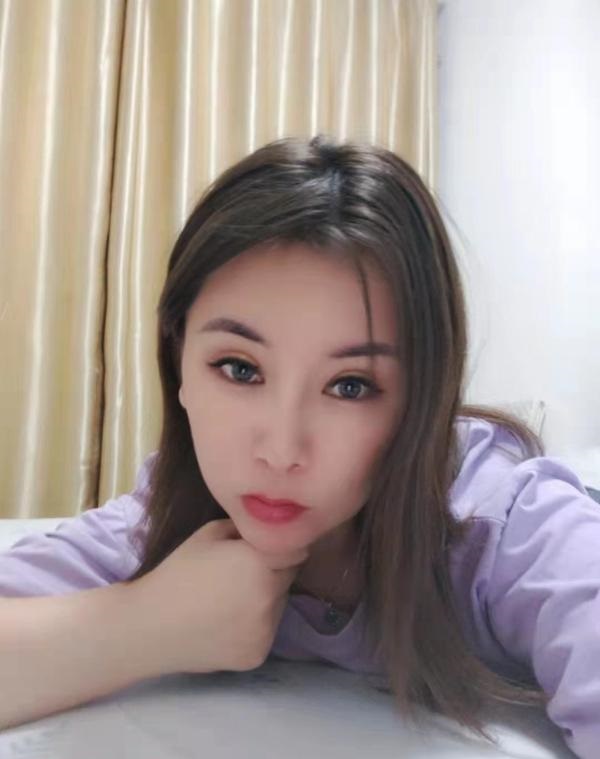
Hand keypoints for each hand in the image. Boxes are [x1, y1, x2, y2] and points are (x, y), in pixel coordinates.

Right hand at [131, 518, 308, 675]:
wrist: (149, 626)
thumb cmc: (177, 572)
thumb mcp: (210, 533)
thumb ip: (245, 528)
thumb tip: (268, 530)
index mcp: (260, 562)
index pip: (295, 550)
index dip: (279, 548)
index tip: (261, 551)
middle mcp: (271, 596)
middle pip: (288, 578)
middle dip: (273, 573)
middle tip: (240, 576)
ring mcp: (267, 630)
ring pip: (278, 606)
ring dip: (265, 600)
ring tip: (229, 602)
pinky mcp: (258, 655)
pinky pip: (265, 632)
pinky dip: (253, 627)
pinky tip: (225, 624)